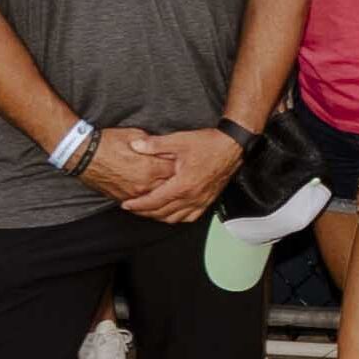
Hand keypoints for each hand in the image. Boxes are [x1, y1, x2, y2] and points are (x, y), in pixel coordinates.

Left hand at [120, 126, 241, 225]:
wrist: (231, 146)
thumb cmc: (208, 144)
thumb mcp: (179, 140)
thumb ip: (155, 144)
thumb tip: (136, 145)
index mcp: (182, 185)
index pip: (154, 201)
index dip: (138, 205)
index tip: (127, 205)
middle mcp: (192, 197)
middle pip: (162, 213)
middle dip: (145, 212)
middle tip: (133, 208)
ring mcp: (201, 200)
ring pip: (175, 218)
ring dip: (159, 217)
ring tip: (148, 211)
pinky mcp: (208, 200)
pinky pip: (190, 217)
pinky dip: (177, 218)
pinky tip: (172, 213)